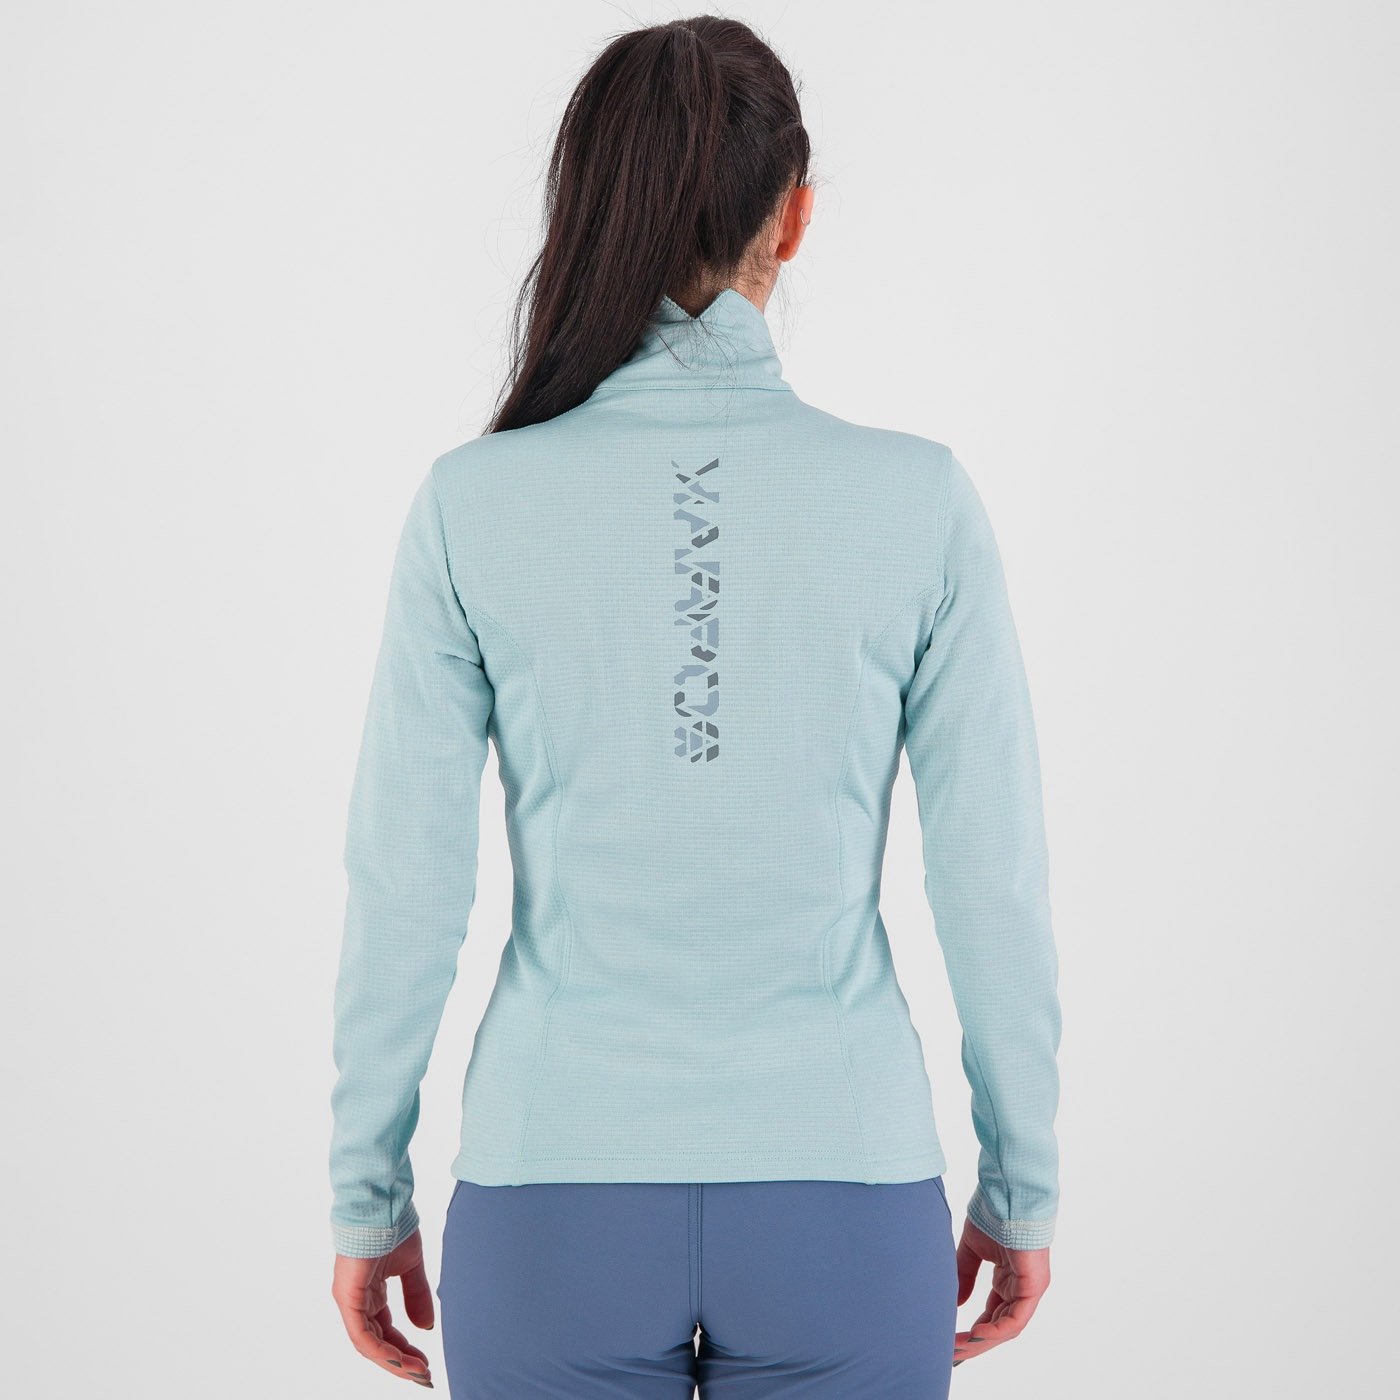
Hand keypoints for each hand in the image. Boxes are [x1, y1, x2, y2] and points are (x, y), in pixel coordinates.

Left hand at [332, 1228, 436, 1386]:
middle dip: (401, 1361)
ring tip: (417, 1372)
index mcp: (370, 1292)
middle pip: (378, 1342)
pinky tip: (399, 1360)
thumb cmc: (394, 1225)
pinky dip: (381, 1351)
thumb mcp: (411, 1267)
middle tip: (423, 1374)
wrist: (383, 1203)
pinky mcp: (348, 1296)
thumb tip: (425, 1326)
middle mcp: (357, 1300)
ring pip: (369, 1343)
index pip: (386, 1330)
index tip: (425, 1362)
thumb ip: (416, 1295)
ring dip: (393, 1361)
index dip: (405, 1349)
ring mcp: (350, 1299)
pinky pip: (362, 1334)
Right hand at [952, 1217, 1050, 1366]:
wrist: (1006, 1195)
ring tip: (960, 1348)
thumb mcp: (972, 1250)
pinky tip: (977, 1335)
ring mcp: (1029, 1289)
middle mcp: (1021, 1288)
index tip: (954, 1339)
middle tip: (954, 1352)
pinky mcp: (1033, 1287)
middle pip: (1000, 1325)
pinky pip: (1016, 1318)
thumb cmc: (992, 1215)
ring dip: (983, 1340)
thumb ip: (964, 1275)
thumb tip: (955, 1302)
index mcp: (1009, 1279)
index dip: (975, 1329)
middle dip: (976, 1341)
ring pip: (1008, 1326)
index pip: (994, 1313)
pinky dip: (997, 1330)